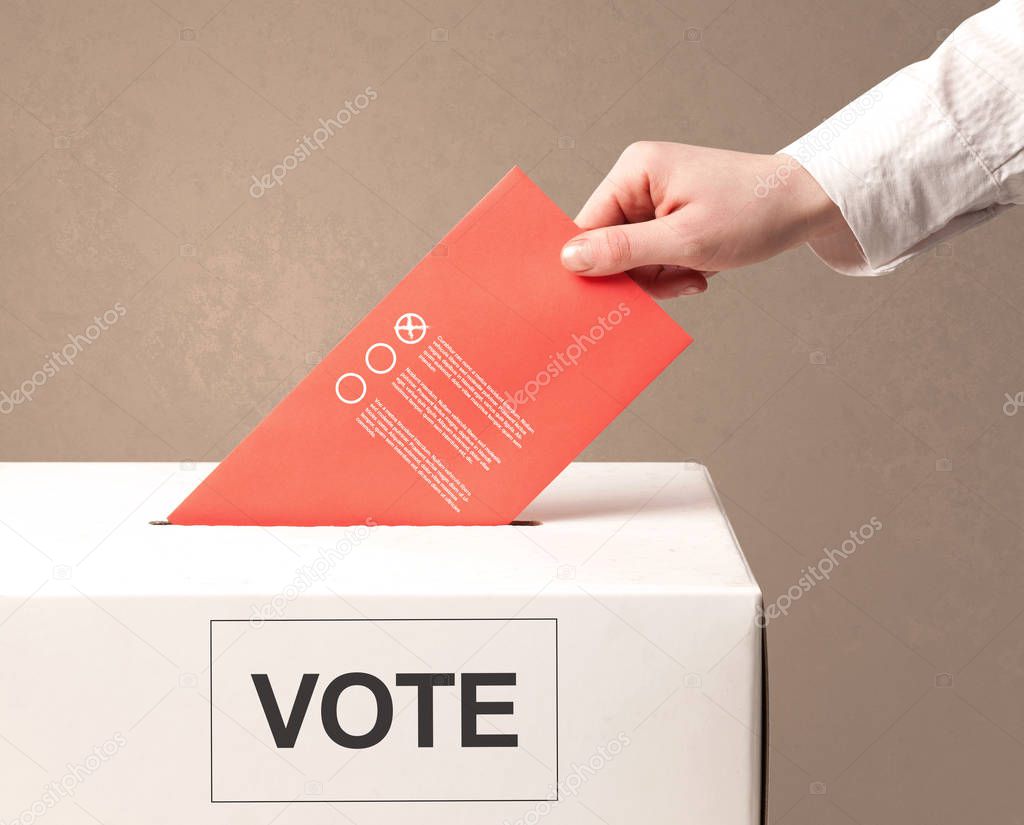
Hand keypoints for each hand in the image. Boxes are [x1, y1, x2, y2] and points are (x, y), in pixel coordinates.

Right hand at [561, 142, 851, 297]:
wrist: (805, 205)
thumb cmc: (752, 213)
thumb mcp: (685, 240)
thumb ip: (624, 251)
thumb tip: (568, 260)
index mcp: (635, 171)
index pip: (587, 227)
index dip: (593, 266)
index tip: (612, 298)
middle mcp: (639, 180)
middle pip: (608, 246)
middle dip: (638, 275)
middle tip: (676, 284)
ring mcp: (655, 198)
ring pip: (631, 258)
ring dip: (660, 278)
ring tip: (695, 275)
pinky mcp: (670, 216)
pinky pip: (652, 256)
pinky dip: (672, 272)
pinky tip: (700, 270)